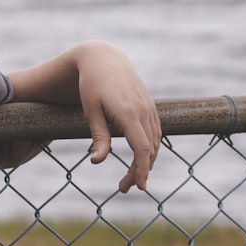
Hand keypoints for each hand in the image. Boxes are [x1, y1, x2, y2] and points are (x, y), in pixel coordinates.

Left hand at [74, 40, 160, 192]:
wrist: (104, 58)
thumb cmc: (91, 84)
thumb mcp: (90, 110)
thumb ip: (98, 136)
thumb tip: (97, 162)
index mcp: (128, 113)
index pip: (141, 148)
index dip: (141, 169)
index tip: (138, 187)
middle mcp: (144, 111)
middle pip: (149, 150)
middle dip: (139, 172)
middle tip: (123, 188)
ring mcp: (150, 108)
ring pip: (155, 142)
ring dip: (146, 162)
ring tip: (130, 178)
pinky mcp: (151, 106)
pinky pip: (155, 132)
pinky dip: (150, 148)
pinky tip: (140, 158)